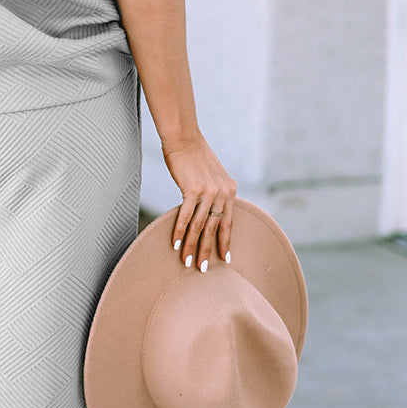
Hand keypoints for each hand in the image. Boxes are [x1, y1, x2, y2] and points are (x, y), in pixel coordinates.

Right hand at [161, 130, 236, 271]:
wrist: (184, 138)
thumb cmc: (194, 156)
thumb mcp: (212, 175)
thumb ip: (214, 193)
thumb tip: (208, 211)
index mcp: (230, 190)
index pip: (228, 222)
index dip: (226, 242)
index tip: (225, 259)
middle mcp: (223, 192)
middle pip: (214, 228)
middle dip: (208, 251)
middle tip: (203, 269)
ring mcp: (208, 191)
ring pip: (200, 226)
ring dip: (192, 246)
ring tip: (186, 262)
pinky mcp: (192, 189)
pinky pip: (185, 216)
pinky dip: (180, 232)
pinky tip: (175, 244)